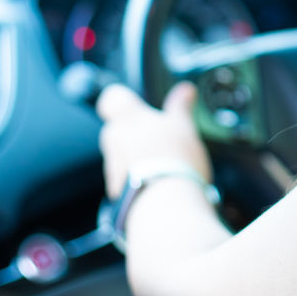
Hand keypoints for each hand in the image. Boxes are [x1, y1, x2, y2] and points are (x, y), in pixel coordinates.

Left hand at [96, 81, 211, 199]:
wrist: (163, 206)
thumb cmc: (174, 160)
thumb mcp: (184, 127)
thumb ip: (180, 107)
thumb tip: (185, 90)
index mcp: (127, 117)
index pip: (111, 98)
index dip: (121, 100)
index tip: (136, 105)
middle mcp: (113, 139)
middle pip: (117, 129)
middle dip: (135, 134)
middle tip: (160, 140)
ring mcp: (112, 167)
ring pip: (120, 156)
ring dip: (136, 159)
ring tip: (164, 167)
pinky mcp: (115, 193)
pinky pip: (124, 180)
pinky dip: (137, 181)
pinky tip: (158, 185)